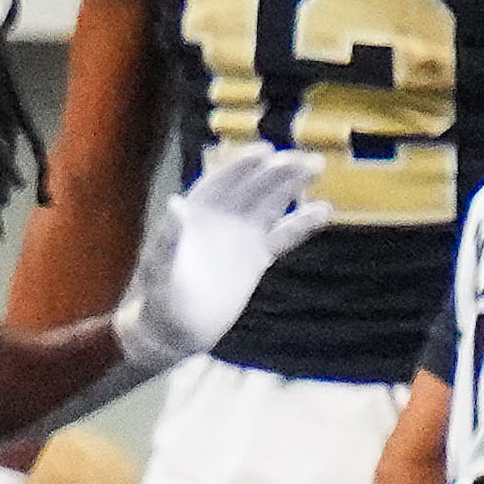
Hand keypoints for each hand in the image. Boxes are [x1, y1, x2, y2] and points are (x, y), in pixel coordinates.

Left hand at [114, 145, 330, 374]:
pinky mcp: (255, 259)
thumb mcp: (159, 271)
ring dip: (290, 185)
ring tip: (316, 166)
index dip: (242, 165)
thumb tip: (175, 203)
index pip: (221, 181)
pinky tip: (324, 211)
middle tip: (305, 158)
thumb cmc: (159, 300)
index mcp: (195, 213)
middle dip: (276, 170)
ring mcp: (240, 236)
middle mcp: (220, 218)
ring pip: (270, 204)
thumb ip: (167, 240)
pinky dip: (301, 224)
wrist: (174, 332)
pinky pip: (282, 236)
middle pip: (252, 186)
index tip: (265, 152)